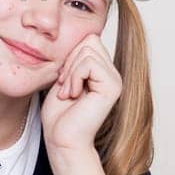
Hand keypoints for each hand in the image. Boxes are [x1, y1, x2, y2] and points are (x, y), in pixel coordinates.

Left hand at [40, 35, 121, 153]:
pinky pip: (89, 63)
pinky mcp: (113, 87)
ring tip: (68, 93)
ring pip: (87, 50)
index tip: (63, 79)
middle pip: (90, 40)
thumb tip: (81, 34)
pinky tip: (73, 95)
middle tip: (65, 86)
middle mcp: (112, 73)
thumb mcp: (64, 78)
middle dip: (70, 61)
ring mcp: (115, 79)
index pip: (89, 39)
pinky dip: (75, 77)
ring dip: (70, 72)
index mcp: (102, 70)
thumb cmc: (59, 115)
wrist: (62, 140)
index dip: (70, 55)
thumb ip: (74, 58)